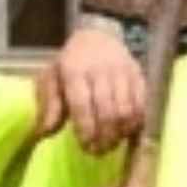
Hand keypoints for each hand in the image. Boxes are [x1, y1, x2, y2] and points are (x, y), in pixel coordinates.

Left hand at [51, 22, 148, 154]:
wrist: (98, 35)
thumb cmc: (71, 64)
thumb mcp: (51, 79)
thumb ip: (49, 106)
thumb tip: (44, 133)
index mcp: (75, 71)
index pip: (82, 106)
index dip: (86, 130)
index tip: (85, 146)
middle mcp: (101, 70)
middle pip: (107, 112)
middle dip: (104, 137)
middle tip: (99, 151)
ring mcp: (122, 72)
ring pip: (127, 111)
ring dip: (120, 133)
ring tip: (112, 144)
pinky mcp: (138, 75)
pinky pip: (142, 105)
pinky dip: (135, 123)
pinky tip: (126, 132)